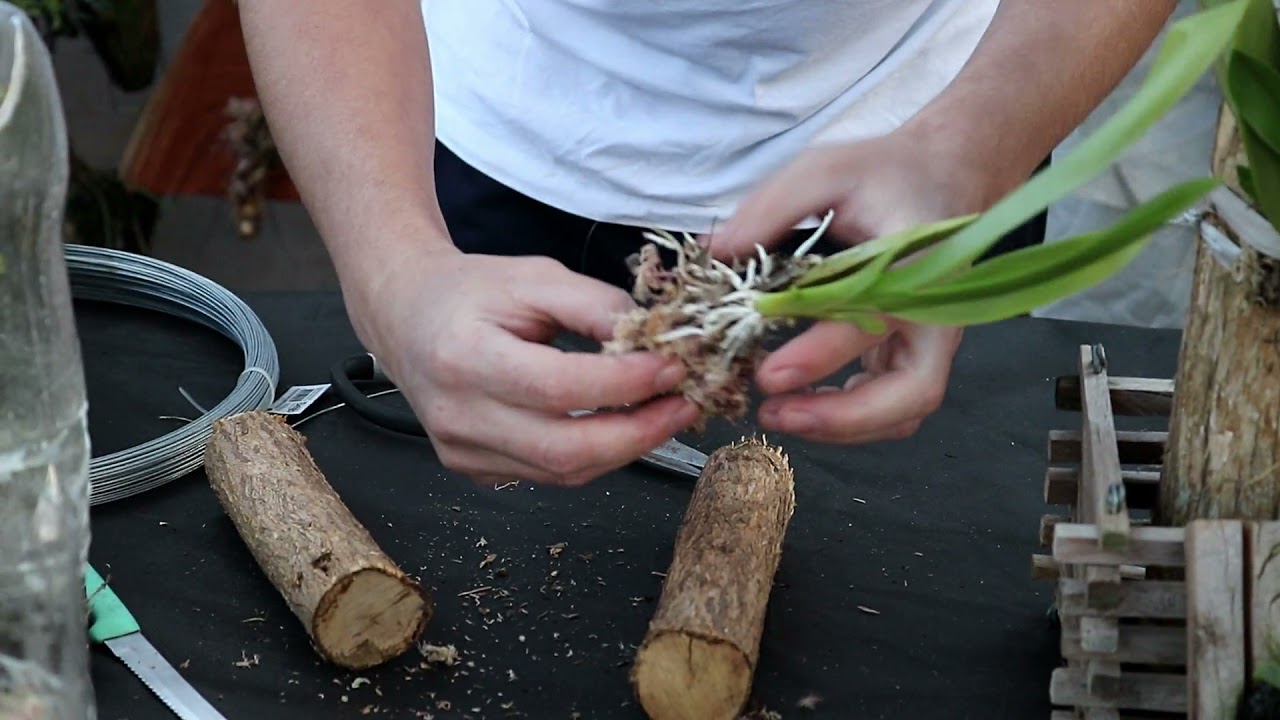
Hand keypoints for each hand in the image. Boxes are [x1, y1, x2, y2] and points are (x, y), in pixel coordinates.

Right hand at [349, 244, 699, 485]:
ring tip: (665, 415)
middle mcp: (457, 414)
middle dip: (639, 433)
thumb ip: (595, 305)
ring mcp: (462, 451)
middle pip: (564, 449)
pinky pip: (548, 475)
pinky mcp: (473, 469)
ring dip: (626, 448)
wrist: (407, 315)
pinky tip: (621, 427)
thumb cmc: (471, 292)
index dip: (624, 383)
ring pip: (562, 472)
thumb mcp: (535, 278)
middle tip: (685, 405)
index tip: (672, 367)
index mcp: (464, 357)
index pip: (558, 387)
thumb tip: (654, 341)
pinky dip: (594, 456)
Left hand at [709, 130, 984, 442]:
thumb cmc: (884, 175)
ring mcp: (930, 341)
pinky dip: (851, 419)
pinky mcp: (914, 354)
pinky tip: (803, 405)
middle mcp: (935, 313)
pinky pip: (893, 405)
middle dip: (843, 417)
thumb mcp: (825, 169)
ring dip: (844, 426)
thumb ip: (772, 207)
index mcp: (916, 264)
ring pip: (904, 410)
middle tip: (776, 413)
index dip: (820, 355)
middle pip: (911, 392)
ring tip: (779, 416)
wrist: (940, 176)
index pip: (871, 322)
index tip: (768, 375)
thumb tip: (716, 253)